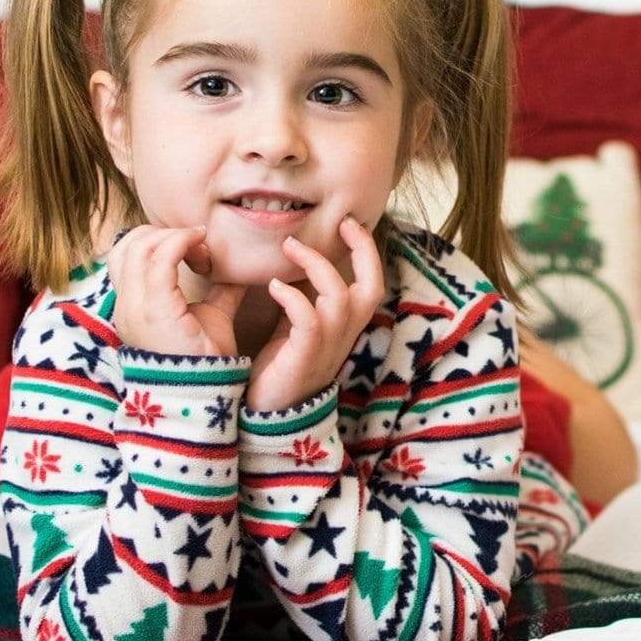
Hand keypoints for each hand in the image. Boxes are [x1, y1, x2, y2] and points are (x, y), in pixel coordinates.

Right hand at [105, 224, 247, 356]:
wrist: (206, 395)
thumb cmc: (206, 361)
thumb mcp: (210, 317)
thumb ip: (219, 291)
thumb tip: (237, 269)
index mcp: (131, 308)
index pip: (124, 256)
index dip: (156, 241)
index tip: (193, 250)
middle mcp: (125, 307)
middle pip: (129, 245)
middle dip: (166, 235)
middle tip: (200, 249)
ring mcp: (135, 308)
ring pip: (141, 246)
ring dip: (176, 238)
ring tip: (203, 253)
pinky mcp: (155, 310)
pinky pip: (160, 259)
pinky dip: (182, 243)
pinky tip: (202, 248)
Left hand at [245, 216, 385, 412]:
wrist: (270, 416)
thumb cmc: (281, 369)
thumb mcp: (296, 329)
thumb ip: (302, 301)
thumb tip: (292, 268)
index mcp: (346, 326)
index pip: (371, 284)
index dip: (366, 252)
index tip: (348, 224)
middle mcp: (344, 334)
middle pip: (370, 286)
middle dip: (361, 250)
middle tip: (341, 224)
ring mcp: (327, 345)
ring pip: (338, 295)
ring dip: (314, 265)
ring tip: (288, 248)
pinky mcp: (304, 355)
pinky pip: (308, 318)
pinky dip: (292, 296)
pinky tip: (273, 286)